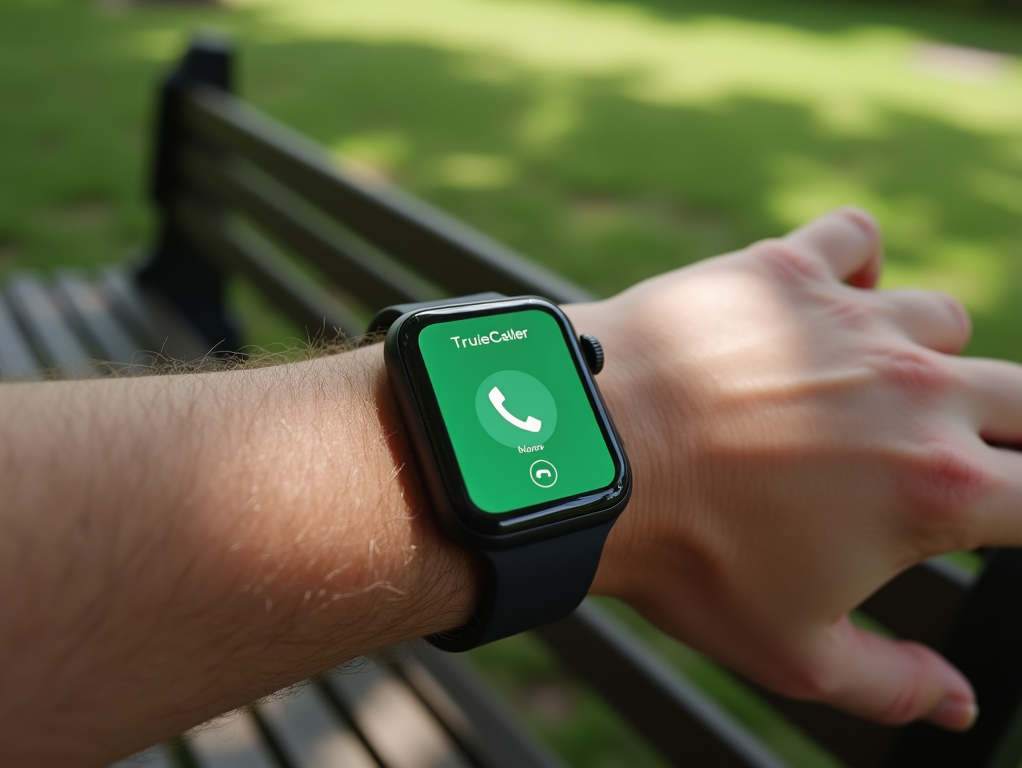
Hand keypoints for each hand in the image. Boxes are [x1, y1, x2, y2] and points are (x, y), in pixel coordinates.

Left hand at [573, 208, 1021, 729]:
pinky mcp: (784, 269)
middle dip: (1008, 432)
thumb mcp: (793, 650)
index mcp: (939, 489)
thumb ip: (894, 681)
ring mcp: (852, 320)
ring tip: (872, 389)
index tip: (1002, 514)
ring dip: (927, 354)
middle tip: (958, 457)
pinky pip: (854, 236)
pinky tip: (828, 296)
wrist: (588, 458)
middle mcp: (917, 391)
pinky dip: (852, 263)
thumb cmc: (688, 560)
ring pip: (943, 319)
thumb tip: (964, 703)